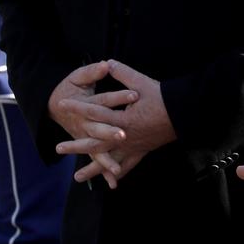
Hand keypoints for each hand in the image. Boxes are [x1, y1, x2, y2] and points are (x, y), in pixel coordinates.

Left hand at [59, 60, 176, 185]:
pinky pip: (128, 165)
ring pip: (109, 159)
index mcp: (123, 119)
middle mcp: (125, 136)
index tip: (62, 105)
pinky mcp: (142, 150)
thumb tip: (107, 62)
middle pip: (96, 143)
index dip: (78, 107)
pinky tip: (111, 180)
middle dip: (76, 146)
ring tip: (77, 178)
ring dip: (93, 168)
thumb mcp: (142, 83)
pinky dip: (119, 172)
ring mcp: (133, 146)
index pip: (95, 112)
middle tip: (58, 149)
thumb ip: (123, 73)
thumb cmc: (163, 98)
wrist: (184, 114)